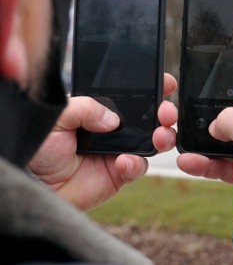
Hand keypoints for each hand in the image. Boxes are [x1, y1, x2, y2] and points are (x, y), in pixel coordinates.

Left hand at [27, 73, 177, 210]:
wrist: (32, 181)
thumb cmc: (40, 146)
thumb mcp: (59, 115)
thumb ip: (86, 107)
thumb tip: (113, 119)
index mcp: (104, 109)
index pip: (134, 95)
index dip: (154, 88)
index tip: (166, 83)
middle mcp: (117, 128)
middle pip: (153, 117)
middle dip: (167, 112)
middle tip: (166, 113)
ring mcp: (121, 150)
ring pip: (156, 141)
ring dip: (164, 136)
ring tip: (159, 136)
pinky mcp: (120, 173)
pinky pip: (139, 167)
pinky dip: (137, 163)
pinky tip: (124, 161)